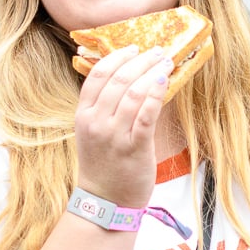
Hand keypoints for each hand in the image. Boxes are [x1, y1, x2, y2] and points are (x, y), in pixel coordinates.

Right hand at [73, 44, 168, 208]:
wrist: (105, 201)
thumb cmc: (103, 164)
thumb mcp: (94, 132)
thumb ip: (104, 106)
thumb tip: (130, 77)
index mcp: (84, 115)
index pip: (98, 75)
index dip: (117, 56)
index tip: (134, 48)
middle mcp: (96, 122)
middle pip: (119, 79)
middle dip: (141, 60)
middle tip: (157, 51)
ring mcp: (115, 135)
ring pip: (134, 92)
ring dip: (152, 72)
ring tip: (166, 63)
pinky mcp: (135, 147)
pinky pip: (147, 114)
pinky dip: (156, 94)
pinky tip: (165, 81)